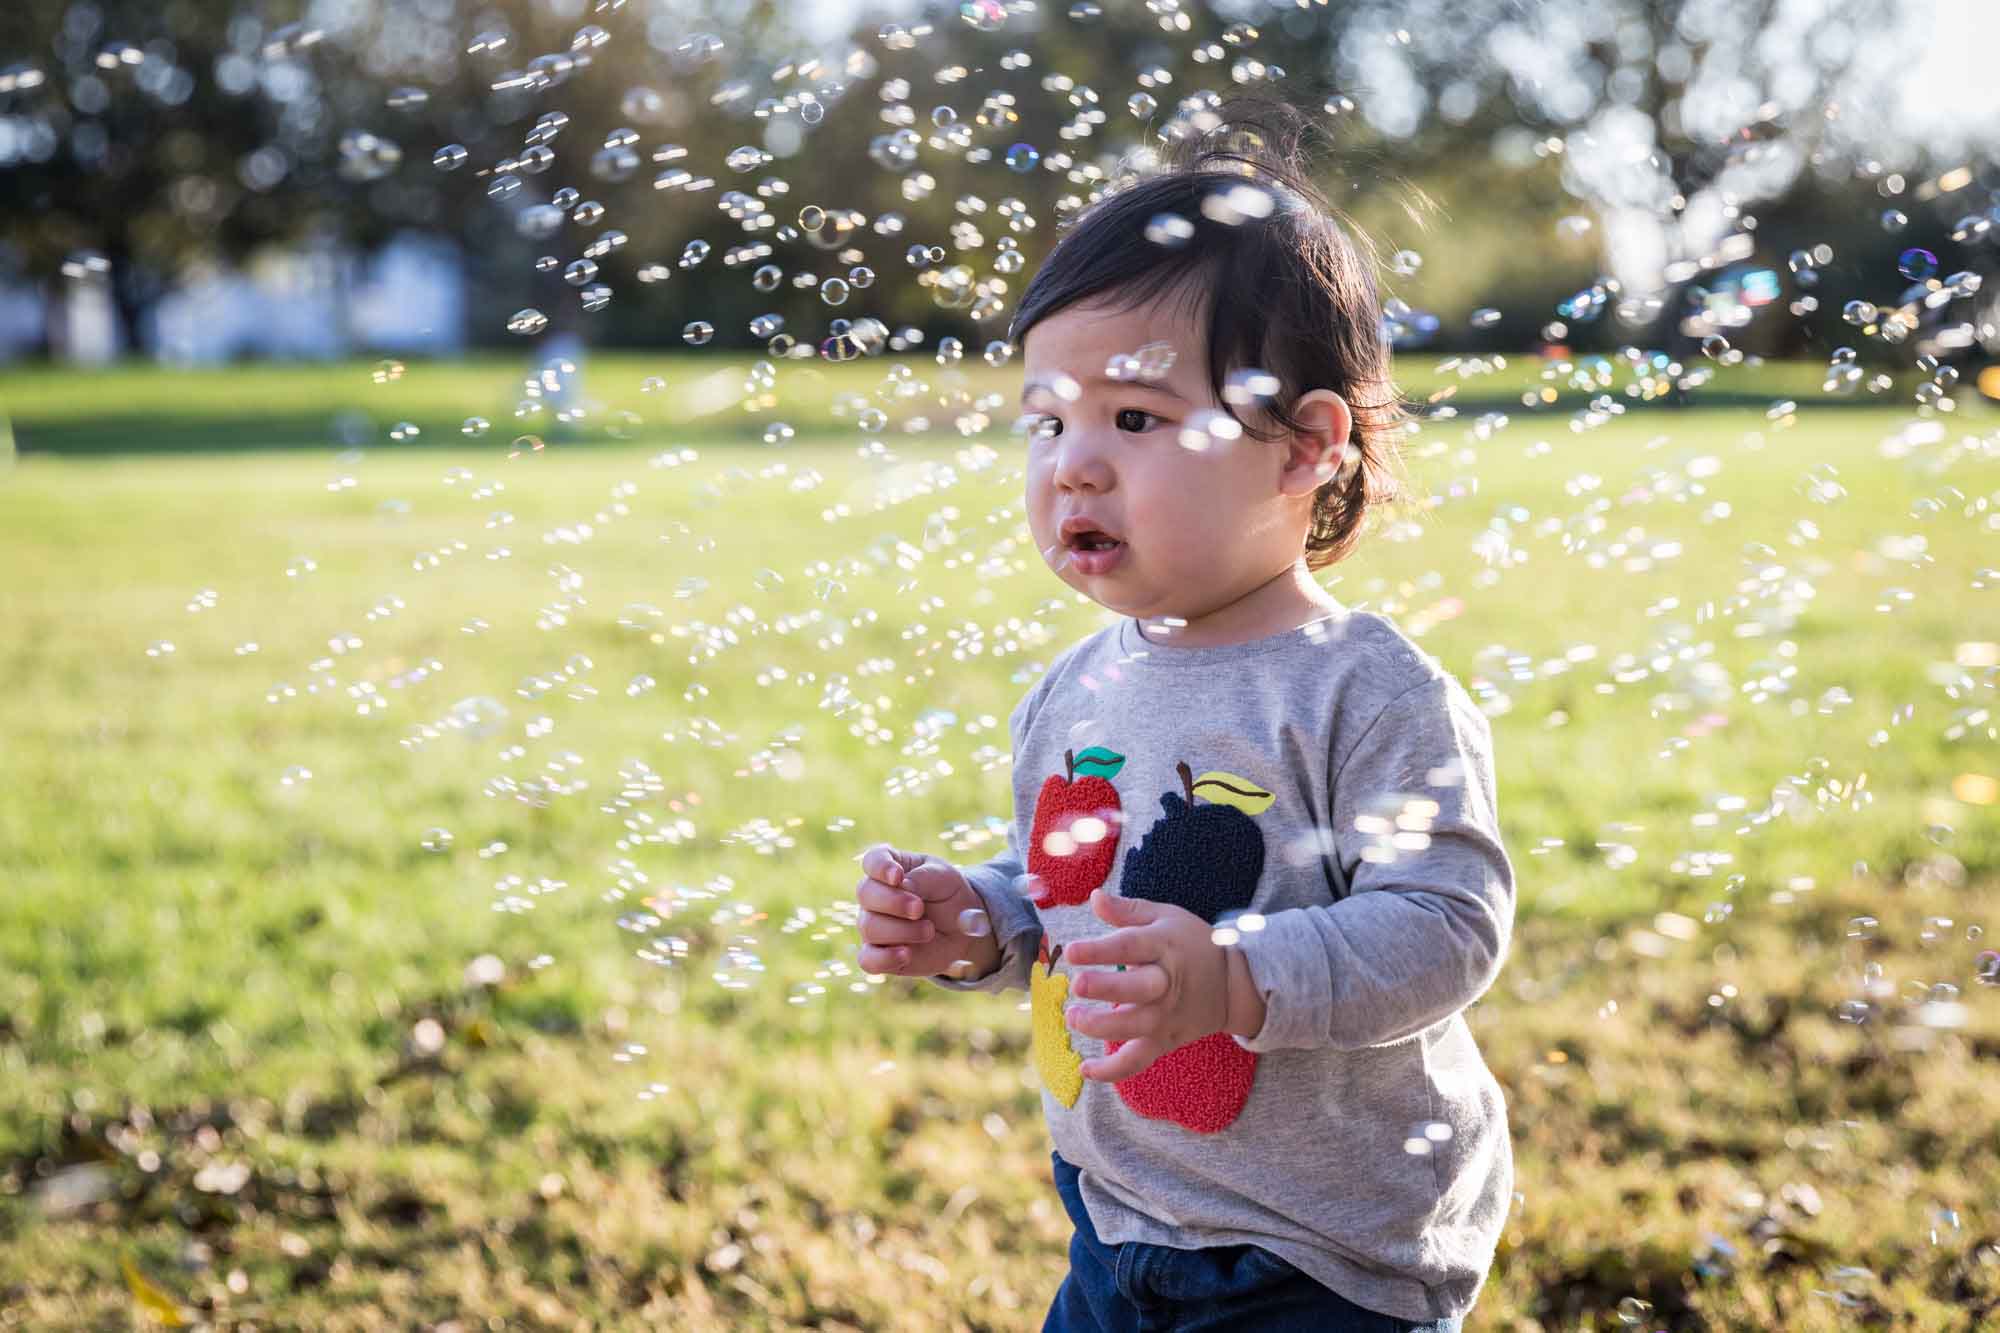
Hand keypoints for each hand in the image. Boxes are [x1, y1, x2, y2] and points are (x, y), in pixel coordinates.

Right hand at [853, 843, 995, 979]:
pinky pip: (868, 959)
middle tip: (919, 908)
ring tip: (928, 931)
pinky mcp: (878, 954)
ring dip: (902, 930)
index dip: (880, 867)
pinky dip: (885, 958)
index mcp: (890, 868)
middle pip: (865, 893)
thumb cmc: (948, 895)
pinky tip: (906, 954)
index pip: (872, 861)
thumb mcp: (944, 877)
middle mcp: (875, 895)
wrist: (962, 930)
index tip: (898, 876)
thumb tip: (903, 885)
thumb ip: (923, 878)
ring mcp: (873, 925)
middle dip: (893, 902)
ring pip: (869, 927)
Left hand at [1060, 888, 1232, 1082]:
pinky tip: (1085, 1070)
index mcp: (1164, 946)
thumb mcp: (1165, 917)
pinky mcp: (1165, 1041)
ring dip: (1101, 1027)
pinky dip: (1113, 1072)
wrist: (1234, 984)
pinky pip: (1138, 1061)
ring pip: (1134, 1028)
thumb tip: (1094, 897)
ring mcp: (1166, 1016)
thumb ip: (1127, 910)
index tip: (1072, 951)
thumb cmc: (1192, 944)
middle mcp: (1166, 983)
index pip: (1130, 946)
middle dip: (1105, 989)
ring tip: (1073, 1017)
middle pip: (1135, 989)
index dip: (1100, 950)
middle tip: (1077, 986)